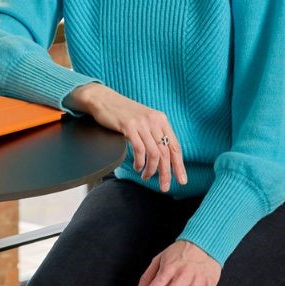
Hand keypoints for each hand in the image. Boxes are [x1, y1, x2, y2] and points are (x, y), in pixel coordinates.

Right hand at [69, 83, 186, 191]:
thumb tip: (164, 156)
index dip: (179, 166)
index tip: (181, 181)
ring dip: (151, 170)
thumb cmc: (122, 113)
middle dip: (166, 173)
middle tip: (164, 187)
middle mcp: (154, 121)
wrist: (103, 99)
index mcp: (161, 120)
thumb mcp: (144, 121)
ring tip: (145, 176)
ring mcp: (142, 123)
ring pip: (154, 154)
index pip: (175, 147)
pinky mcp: (128, 126)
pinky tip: (137, 167)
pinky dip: (140, 162)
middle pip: (166, 153)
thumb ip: (154, 133)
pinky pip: (139, 150)